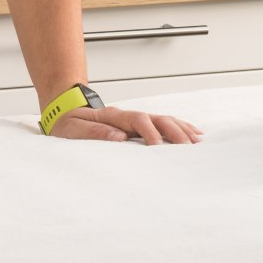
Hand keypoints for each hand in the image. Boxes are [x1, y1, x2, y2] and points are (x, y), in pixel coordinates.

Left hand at [49, 104, 202, 144]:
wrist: (64, 114)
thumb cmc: (68, 125)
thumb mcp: (73, 129)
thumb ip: (94, 132)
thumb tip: (118, 137)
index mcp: (112, 116)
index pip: (137, 120)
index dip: (149, 132)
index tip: (158, 147)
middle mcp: (126, 116)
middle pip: (156, 118)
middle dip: (174, 132)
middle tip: (189, 148)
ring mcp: (134, 120)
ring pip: (163, 120)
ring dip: (180, 129)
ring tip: (198, 142)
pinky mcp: (138, 126)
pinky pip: (162, 125)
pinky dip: (179, 128)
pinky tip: (193, 135)